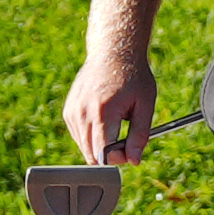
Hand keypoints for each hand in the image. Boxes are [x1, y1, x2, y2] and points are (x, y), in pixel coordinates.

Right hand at [63, 52, 156, 166]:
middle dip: (110, 155)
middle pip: (91, 155)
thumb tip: (134, 161)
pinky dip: (92, 136)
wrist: (112, 53)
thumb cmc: (134, 77)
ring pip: (84, 148)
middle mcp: (83, 113)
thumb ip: (140, 135)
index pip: (103, 154)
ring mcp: (72, 112)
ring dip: (100, 146)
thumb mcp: (145, 105)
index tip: (130, 149)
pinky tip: (104, 119)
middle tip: (125, 138)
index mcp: (103, 112)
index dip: (118, 159)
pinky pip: (79, 137)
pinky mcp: (68, 112)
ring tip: (115, 124)